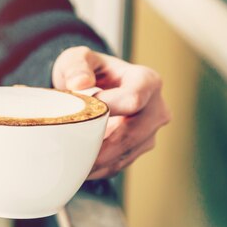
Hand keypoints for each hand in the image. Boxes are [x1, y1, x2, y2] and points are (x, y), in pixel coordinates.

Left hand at [52, 46, 170, 179]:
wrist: (95, 87)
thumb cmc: (87, 70)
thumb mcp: (77, 58)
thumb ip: (77, 66)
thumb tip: (80, 83)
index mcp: (146, 81)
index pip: (133, 100)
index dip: (107, 110)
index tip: (81, 113)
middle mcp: (156, 108)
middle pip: (130, 134)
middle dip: (99, 145)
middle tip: (69, 149)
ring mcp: (150, 132)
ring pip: (124, 154)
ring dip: (97, 161)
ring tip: (70, 159)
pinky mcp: (139, 149)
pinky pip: (119, 164)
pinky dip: (98, 168)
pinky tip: (79, 166)